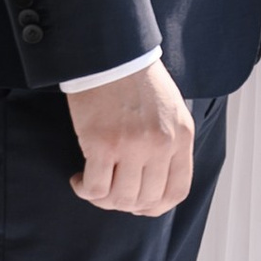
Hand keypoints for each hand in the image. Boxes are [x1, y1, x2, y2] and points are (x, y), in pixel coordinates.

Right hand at [68, 60, 194, 217]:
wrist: (111, 53)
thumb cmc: (136, 79)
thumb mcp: (170, 110)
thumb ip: (169, 143)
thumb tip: (155, 179)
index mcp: (181, 137)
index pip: (177, 191)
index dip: (156, 207)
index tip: (139, 206)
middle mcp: (161, 145)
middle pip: (145, 199)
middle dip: (124, 204)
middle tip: (109, 193)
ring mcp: (132, 146)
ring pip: (119, 199)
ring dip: (103, 200)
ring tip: (92, 185)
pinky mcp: (102, 144)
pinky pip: (95, 187)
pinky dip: (84, 190)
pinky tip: (78, 179)